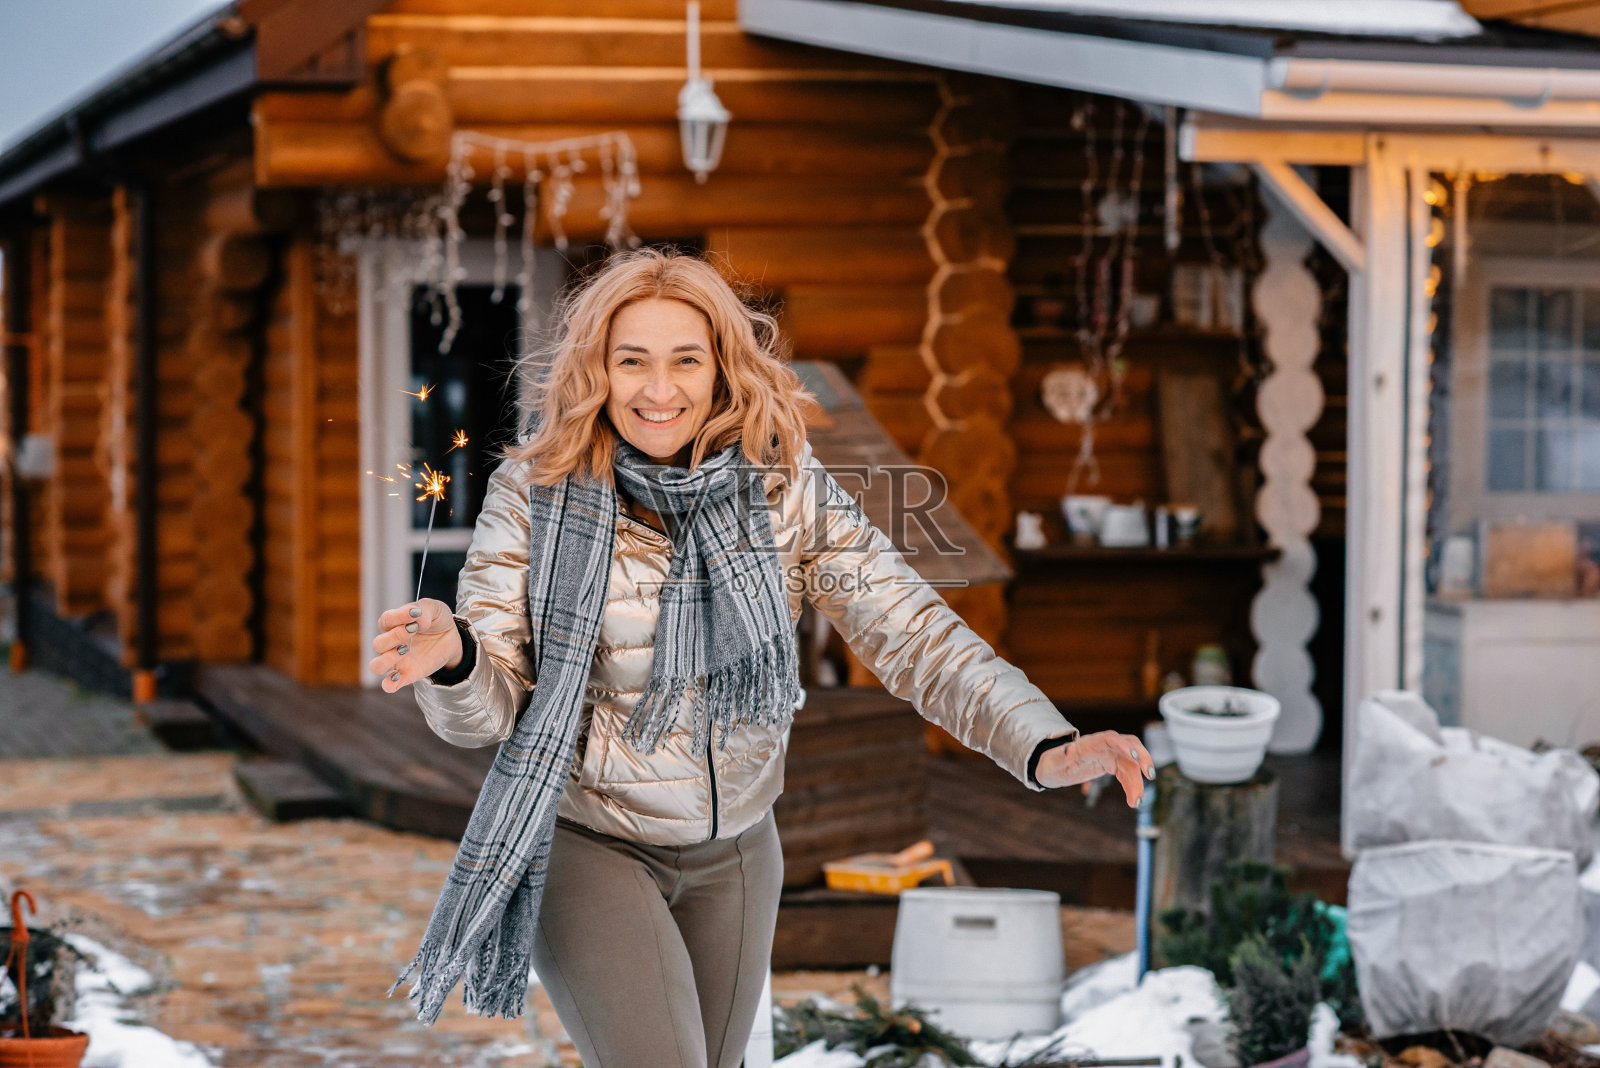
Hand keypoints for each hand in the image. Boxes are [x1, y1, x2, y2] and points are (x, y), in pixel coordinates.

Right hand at [368, 598, 460, 692]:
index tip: (415, 612)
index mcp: (394, 624)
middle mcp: (391, 643)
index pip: (386, 620)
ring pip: (376, 666)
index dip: (398, 616)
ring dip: (388, 659)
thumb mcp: (435, 608)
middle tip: (413, 630)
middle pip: (378, 644)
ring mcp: (397, 660)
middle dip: (394, 637)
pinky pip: (389, 685)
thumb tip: (417, 620)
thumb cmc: (437, 620)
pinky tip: (398, 677)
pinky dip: (389, 684)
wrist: (451, 638)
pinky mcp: (407, 675)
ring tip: (405, 650)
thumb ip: (424, 609)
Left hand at [1034, 731, 1154, 807]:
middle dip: (1142, 758)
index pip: (1111, 738)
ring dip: (1137, 782)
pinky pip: (1128, 773)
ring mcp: (1110, 754)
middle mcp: (1103, 745)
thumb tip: (1069, 749)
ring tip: (1136, 802)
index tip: (1135, 758)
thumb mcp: (1054, 763)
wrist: (1055, 767)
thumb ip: (1063, 757)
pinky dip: (1132, 786)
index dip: (1125, 746)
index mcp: (1090, 742)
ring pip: (1131, 764)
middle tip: (1149, 775)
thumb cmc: (1053, 764)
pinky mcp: (1112, 764)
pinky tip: (1133, 800)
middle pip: (1130, 746)